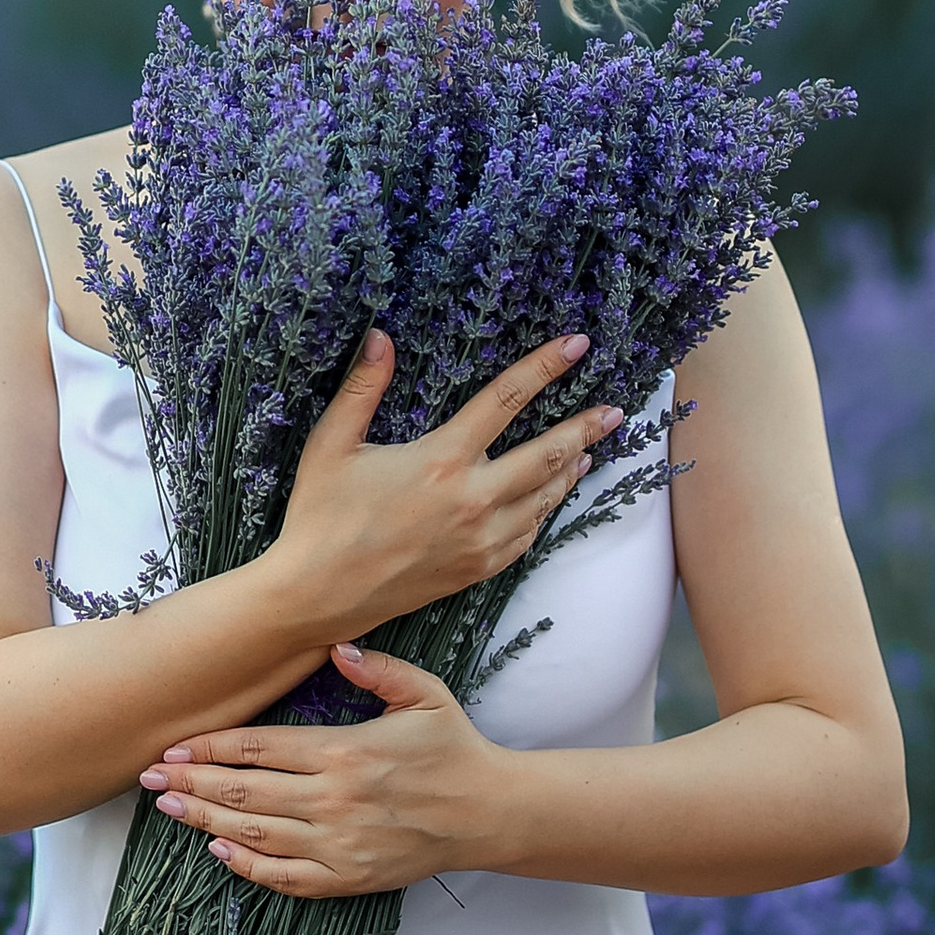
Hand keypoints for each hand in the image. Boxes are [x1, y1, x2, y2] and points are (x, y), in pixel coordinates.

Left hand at [139, 647, 512, 895]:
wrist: (490, 813)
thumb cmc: (454, 747)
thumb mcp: (424, 694)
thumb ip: (378, 669)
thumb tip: (335, 646)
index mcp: (345, 752)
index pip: (258, 748)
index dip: (208, 747)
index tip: (171, 745)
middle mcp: (334, 800)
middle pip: (245, 792)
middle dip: (191, 782)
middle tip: (148, 777)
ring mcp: (340, 845)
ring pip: (256, 834)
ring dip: (206, 820)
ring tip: (169, 807)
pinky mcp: (349, 878)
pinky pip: (287, 877)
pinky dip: (248, 866)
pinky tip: (219, 851)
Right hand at [265, 328, 622, 643]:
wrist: (318, 597)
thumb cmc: (319, 516)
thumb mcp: (332, 444)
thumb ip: (362, 388)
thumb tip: (380, 337)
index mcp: (440, 460)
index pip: (506, 400)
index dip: (544, 367)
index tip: (576, 344)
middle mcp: (471, 499)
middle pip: (547, 454)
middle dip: (586, 427)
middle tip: (616, 409)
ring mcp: (480, 539)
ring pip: (544, 498)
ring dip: (572, 470)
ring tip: (592, 449)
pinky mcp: (477, 569)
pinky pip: (527, 536)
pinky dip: (546, 511)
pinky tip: (550, 498)